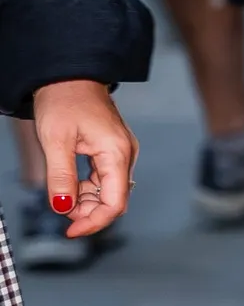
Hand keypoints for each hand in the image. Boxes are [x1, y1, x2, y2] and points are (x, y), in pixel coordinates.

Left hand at [30, 78, 135, 235]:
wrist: (69, 74)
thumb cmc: (63, 99)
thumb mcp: (55, 141)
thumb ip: (61, 178)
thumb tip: (64, 208)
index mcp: (116, 152)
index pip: (115, 202)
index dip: (94, 222)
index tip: (70, 231)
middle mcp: (125, 154)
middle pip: (114, 199)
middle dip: (88, 212)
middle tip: (60, 210)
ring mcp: (120, 152)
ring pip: (108, 191)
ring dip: (86, 201)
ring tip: (61, 194)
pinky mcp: (112, 150)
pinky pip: (104, 179)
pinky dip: (87, 188)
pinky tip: (70, 185)